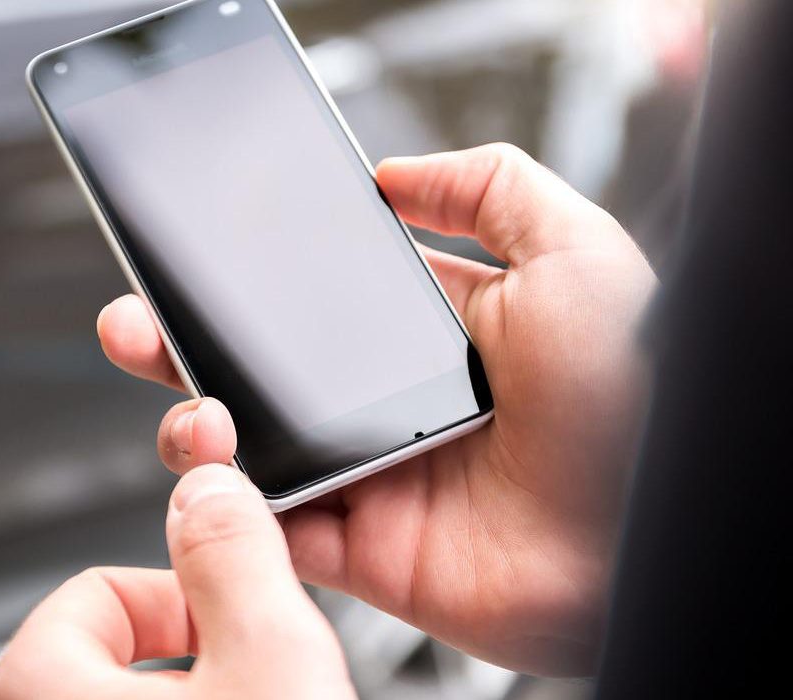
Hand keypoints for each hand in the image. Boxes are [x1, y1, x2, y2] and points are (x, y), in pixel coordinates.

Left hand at [0, 465, 355, 699]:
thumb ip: (236, 553)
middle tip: (252, 682)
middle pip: (114, 648)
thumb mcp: (272, 661)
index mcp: (37, 682)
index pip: (99, 590)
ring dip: (198, 694)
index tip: (233, 623)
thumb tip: (208, 486)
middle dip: (192, 652)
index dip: (185, 597)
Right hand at [98, 143, 655, 675]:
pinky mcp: (368, 551)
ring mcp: (379, 476)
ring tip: (186, 400)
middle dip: (193, 344)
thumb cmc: (634, 387)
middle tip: (141, 320)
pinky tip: (215, 471)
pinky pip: (277, 532)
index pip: (324, 296)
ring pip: (256, 450)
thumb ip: (489, 188)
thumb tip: (396, 173)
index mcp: (441, 332)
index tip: (202, 257)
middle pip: (271, 371)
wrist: (652, 525)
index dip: (260, 277)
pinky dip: (233, 510)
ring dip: (198, 423)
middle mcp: (401, 403)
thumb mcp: (575, 248)